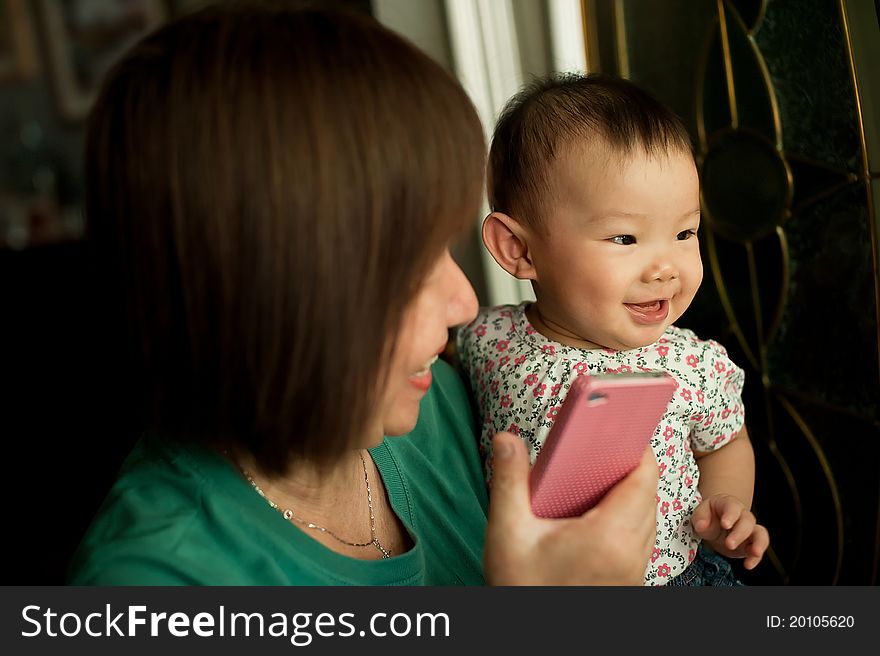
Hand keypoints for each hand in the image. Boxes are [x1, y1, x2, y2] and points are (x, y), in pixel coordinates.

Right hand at [484, 432, 657, 584]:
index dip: (637, 448)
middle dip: (627, 469)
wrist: (536, 641)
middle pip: (647, 495)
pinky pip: (639, 540)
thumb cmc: (523, 591)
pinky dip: (625, 520)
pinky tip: (592, 516)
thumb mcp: (507, 534)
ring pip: (647, 519)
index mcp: (608, 537)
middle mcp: (631, 554)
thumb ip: (508, 481)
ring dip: (628, 495)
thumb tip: (507, 440)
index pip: (643, 479)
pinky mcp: (630, 583)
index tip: (621, 428)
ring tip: (593, 480)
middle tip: (597, 452)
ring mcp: (634, 572)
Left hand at [691, 494, 768, 569]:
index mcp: (729, 504)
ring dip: (758, 543)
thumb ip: (700, 518)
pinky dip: (755, 558)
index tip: (725, 524)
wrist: (714, 525)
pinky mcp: (751, 544)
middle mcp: (743, 515)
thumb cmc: (708, 516)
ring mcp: (749, 529)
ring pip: (760, 533)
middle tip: (729, 544)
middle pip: (747, 521)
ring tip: (753, 553)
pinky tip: (748, 565)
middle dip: (739, 533)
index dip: (730, 515)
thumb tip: (701, 526)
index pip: (732, 507)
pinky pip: (759, 548)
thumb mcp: (700, 514)